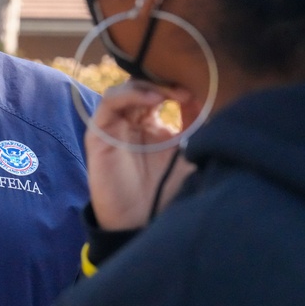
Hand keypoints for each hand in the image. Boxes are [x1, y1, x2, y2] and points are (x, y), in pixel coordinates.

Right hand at [87, 81, 196, 230]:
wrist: (144, 222)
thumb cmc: (168, 190)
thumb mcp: (189, 151)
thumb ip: (195, 123)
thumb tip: (205, 93)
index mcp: (151, 125)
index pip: (160, 92)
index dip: (177, 86)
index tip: (199, 90)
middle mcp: (131, 122)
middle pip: (143, 86)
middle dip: (165, 83)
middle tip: (185, 89)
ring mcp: (114, 127)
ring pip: (126, 90)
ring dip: (149, 86)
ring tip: (170, 94)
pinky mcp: (99, 134)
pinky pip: (109, 102)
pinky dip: (129, 94)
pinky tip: (153, 99)